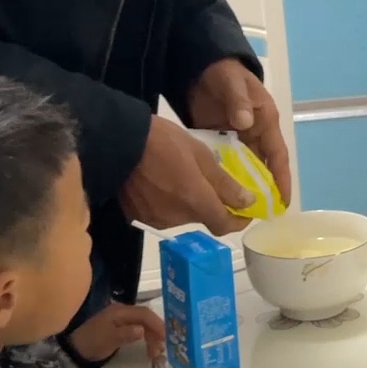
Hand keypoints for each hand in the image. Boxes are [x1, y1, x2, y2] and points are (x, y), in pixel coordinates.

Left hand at [69, 302, 164, 363]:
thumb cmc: (92, 343)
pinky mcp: (120, 325)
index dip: (157, 324)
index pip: (144, 314)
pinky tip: (148, 345)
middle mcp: (122, 311)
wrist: (75, 349)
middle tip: (162, 348)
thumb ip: (125, 334)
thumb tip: (142, 331)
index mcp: (120, 311)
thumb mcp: (108, 340)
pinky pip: (138, 327)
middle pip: (146, 317)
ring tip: (156, 351)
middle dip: (156, 331)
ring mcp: (121, 317)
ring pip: (143, 323)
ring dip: (152, 335)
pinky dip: (146, 336)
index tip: (166, 337)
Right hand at [121, 116, 251, 235]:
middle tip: (209, 181)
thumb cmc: (163, 142)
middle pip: (203, 218)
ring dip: (188, 203)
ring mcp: (155, 219)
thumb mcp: (200, 154)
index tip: (245, 210)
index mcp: (195, 202)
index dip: (238, 220)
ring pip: (182, 216)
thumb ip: (224, 183)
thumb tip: (248, 202)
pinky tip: (162, 184)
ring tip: (181, 178)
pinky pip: (162, 214)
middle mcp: (176, 218)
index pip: (224, 225)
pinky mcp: (138, 216)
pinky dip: (168, 203)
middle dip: (211, 204)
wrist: (118, 142)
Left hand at [187, 57, 291, 204]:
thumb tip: (244, 123)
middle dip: (264, 190)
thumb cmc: (224, 73)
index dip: (281, 178)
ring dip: (243, 187)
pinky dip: (224, 178)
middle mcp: (255, 133)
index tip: (282, 202)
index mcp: (265, 121)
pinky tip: (216, 195)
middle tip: (260, 217)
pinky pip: (226, 163)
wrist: (201, 67)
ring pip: (244, 168)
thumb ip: (238, 101)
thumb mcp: (232, 83)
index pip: (277, 154)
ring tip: (238, 212)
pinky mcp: (220, 140)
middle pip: (263, 167)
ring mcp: (237, 138)